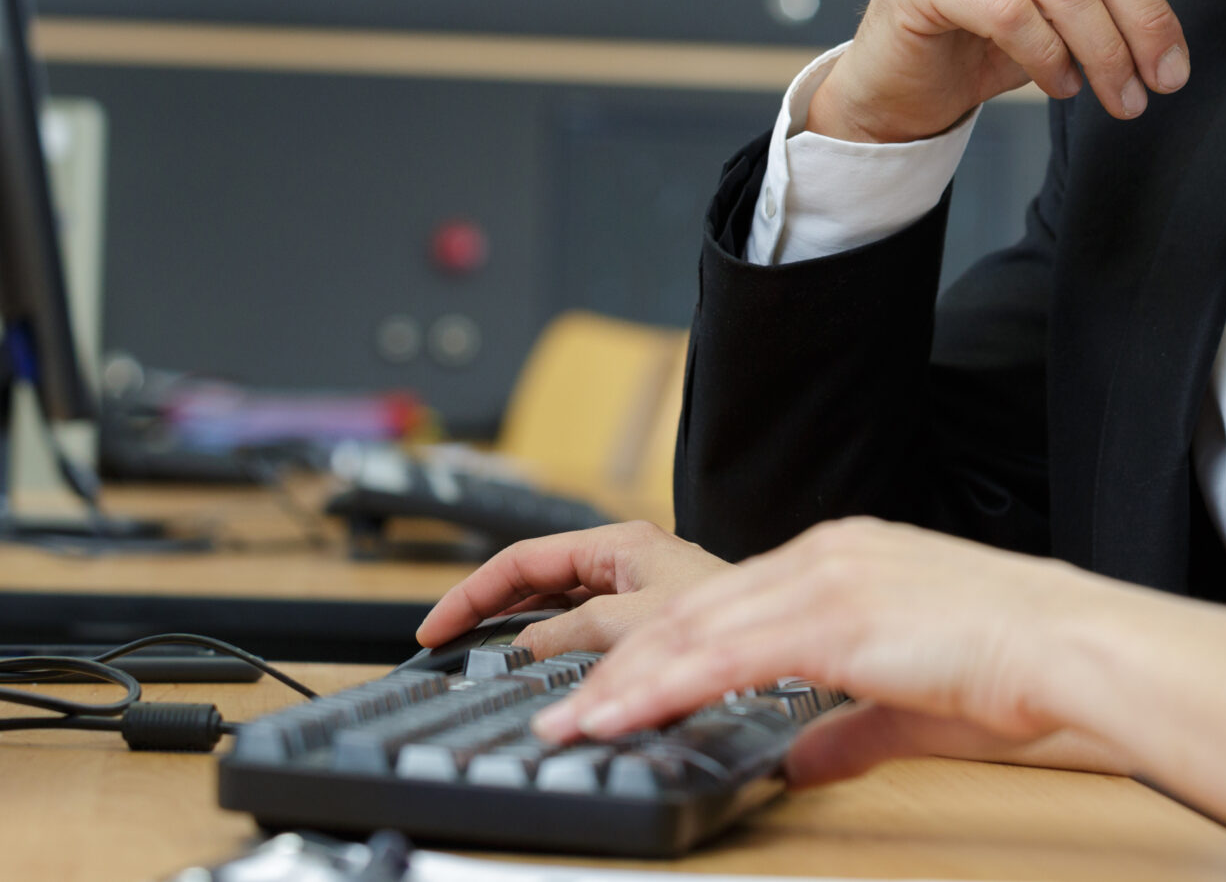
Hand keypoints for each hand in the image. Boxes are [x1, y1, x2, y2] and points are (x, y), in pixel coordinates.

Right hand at [416, 520, 730, 658]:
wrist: (790, 633)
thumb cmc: (732, 614)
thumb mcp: (633, 622)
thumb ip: (569, 632)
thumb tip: (519, 649)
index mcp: (619, 546)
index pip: (523, 559)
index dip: (472, 593)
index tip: (435, 628)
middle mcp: (627, 564)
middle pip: (537, 584)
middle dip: (490, 613)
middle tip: (446, 649)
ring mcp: (640, 594)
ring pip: (562, 613)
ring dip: (522, 636)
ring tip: (481, 665)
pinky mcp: (656, 627)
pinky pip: (589, 636)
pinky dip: (558, 655)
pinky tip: (542, 679)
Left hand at [530, 517, 1114, 777]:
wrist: (1071, 645)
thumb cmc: (1018, 669)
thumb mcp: (913, 703)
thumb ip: (847, 728)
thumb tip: (801, 760)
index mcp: (847, 558)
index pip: (727, 602)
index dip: (662, 647)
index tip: (614, 686)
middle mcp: (827, 555)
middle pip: (693, 610)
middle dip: (619, 664)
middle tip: (563, 711)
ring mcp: (827, 579)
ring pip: (693, 630)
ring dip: (621, 682)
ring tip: (568, 726)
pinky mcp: (833, 619)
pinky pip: (723, 657)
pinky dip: (660, 688)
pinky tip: (619, 716)